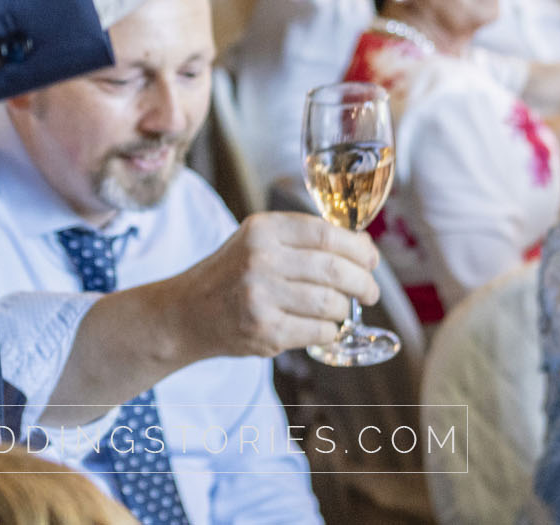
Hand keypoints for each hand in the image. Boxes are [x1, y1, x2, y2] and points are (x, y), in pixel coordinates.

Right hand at [154, 212, 379, 361]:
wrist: (188, 312)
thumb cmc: (231, 274)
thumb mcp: (258, 241)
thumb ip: (304, 239)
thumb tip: (363, 246)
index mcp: (262, 229)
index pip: (325, 233)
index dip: (357, 248)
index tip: (371, 259)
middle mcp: (260, 259)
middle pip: (334, 269)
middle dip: (363, 282)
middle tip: (370, 291)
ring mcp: (261, 296)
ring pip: (330, 303)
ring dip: (345, 309)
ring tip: (343, 309)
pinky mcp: (264, 330)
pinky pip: (318, 331)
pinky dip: (330, 330)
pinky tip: (324, 326)